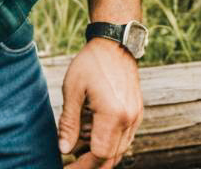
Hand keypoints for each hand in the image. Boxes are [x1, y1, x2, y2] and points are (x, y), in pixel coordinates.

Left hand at [57, 38, 142, 167]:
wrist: (115, 44)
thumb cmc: (90, 63)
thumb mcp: (72, 89)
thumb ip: (68, 122)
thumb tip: (64, 150)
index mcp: (113, 115)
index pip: (99, 154)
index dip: (82, 165)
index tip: (65, 166)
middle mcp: (129, 120)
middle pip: (111, 158)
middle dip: (90, 164)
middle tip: (70, 162)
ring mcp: (136, 118)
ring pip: (120, 151)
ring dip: (100, 154)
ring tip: (78, 146)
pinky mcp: (137, 114)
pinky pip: (125, 139)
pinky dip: (109, 143)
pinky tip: (91, 135)